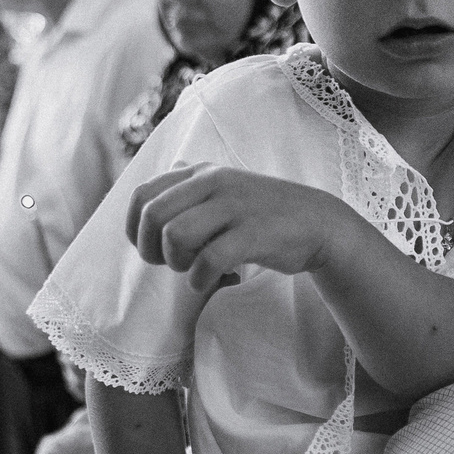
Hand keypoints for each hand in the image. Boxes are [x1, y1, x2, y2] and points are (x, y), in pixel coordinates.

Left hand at [127, 164, 360, 294]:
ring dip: (178, 264)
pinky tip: (213, 281)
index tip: (153, 249)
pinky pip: (209, 259)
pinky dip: (201, 279)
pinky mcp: (254, 232)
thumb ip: (189, 187)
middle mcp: (213, 182)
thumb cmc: (262, 214)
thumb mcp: (224, 189)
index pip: (142, 195)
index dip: (135, 229)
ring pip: (176, 235)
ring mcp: (234, 205)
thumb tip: (154, 190)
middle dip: (152, 249)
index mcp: (200, 173)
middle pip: (153, 216)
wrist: (318, 223)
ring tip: (196, 270)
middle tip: (174, 264)